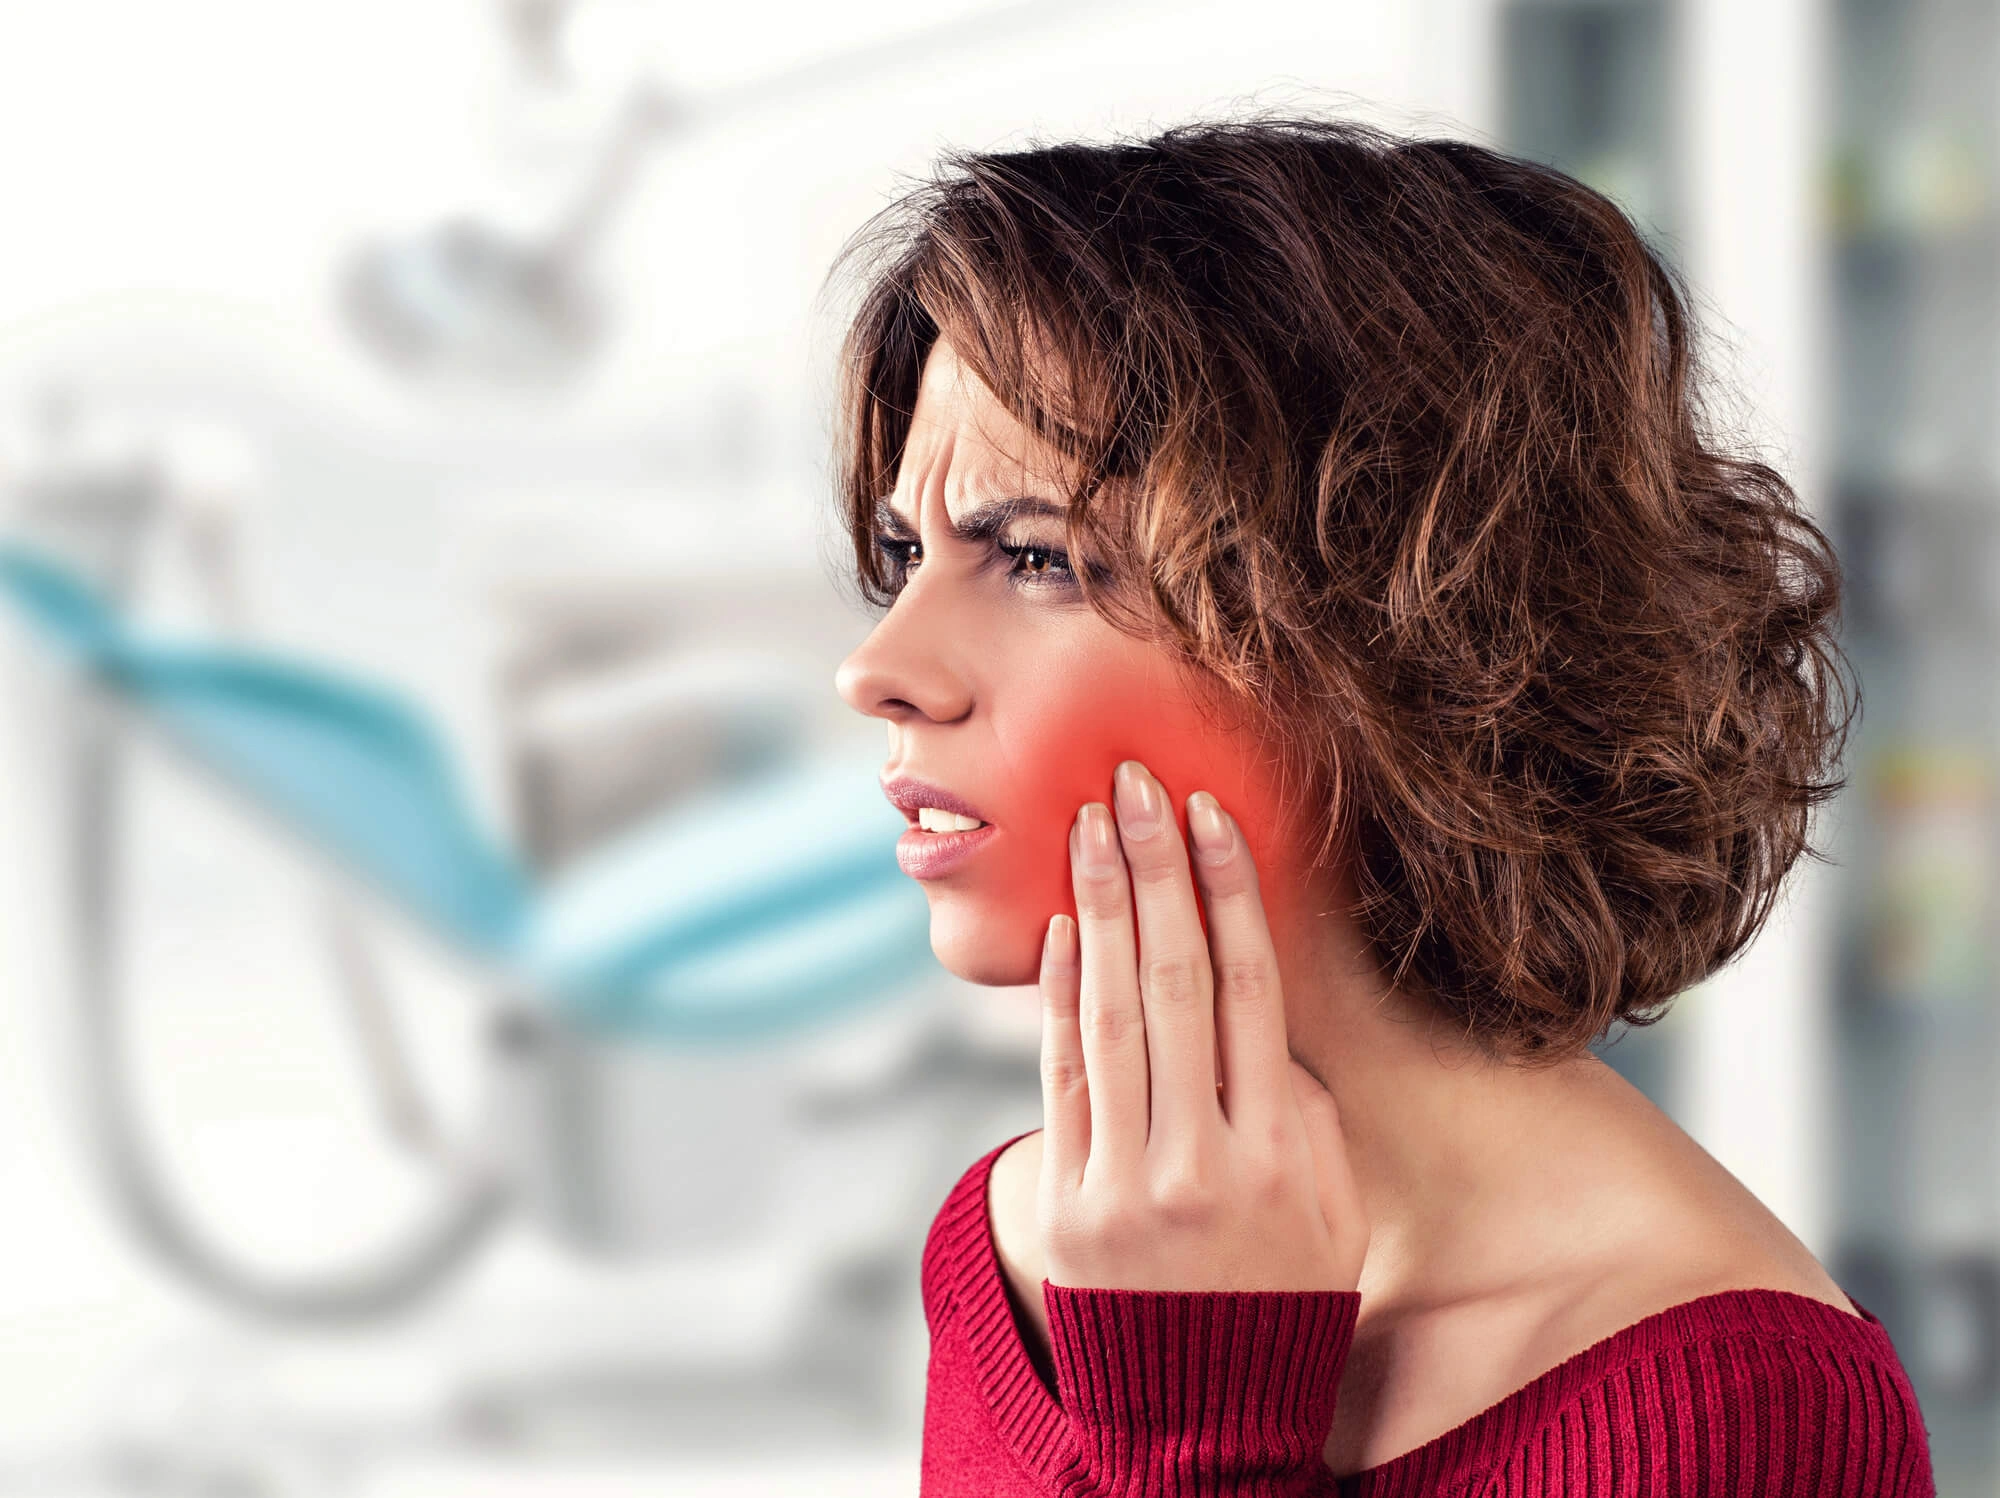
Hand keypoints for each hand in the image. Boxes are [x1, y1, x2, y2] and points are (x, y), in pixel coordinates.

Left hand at [1036, 759, 1367, 1294]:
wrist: (1205, 1419)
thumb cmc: (1281, 1294)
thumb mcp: (1330, 1206)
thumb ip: (1298, 1107)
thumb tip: (1253, 1006)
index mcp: (1282, 1152)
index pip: (1252, 991)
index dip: (1227, 895)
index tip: (1208, 817)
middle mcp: (1204, 1159)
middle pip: (1175, 981)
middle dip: (1152, 870)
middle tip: (1131, 781)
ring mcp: (1127, 1183)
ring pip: (1111, 1014)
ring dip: (1097, 907)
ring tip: (1087, 824)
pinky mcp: (1068, 1203)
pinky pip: (1062, 1076)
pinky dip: (1057, 995)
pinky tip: (1058, 926)